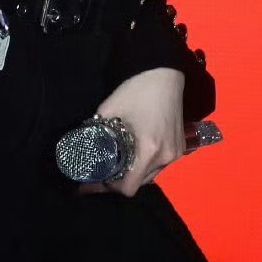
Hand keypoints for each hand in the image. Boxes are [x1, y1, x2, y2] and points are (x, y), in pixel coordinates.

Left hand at [79, 67, 186, 197]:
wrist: (164, 74)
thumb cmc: (136, 90)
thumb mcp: (109, 109)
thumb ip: (96, 130)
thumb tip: (81, 145)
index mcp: (148, 150)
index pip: (128, 187)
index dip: (107, 187)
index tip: (92, 181)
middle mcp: (165, 158)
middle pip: (138, 184)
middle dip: (118, 180)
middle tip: (100, 171)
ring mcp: (175, 154)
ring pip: (149, 175)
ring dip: (133, 173)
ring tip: (117, 162)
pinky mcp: (180, 147)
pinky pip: (159, 166)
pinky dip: (145, 165)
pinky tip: (135, 153)